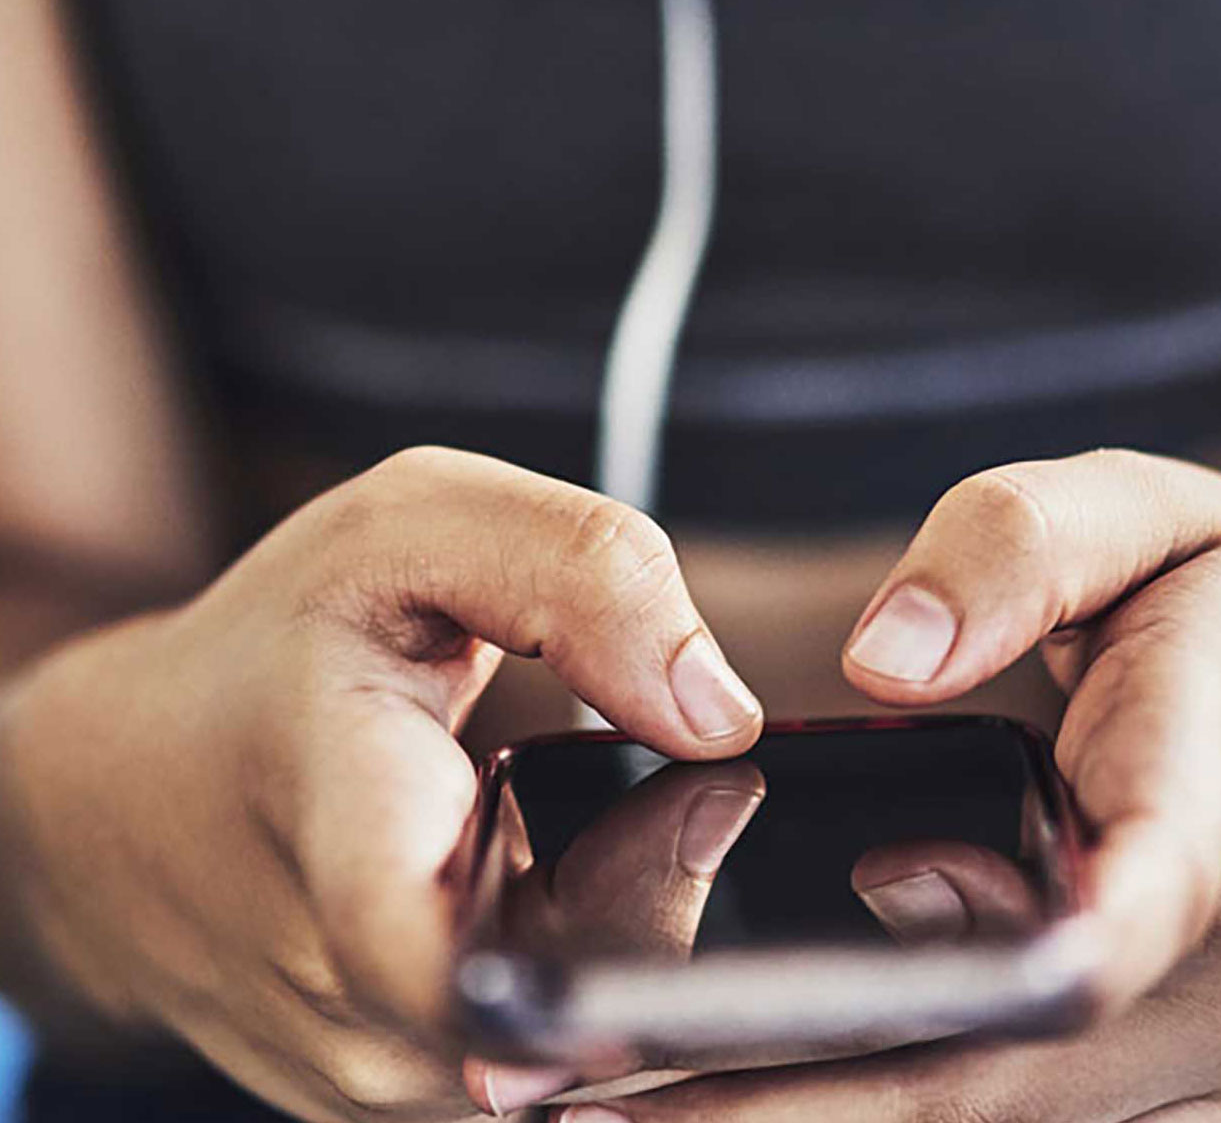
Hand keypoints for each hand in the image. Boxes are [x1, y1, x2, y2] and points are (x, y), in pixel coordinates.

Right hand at [0, 447, 762, 1121]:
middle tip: (680, 801)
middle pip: (568, 1011)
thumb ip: (584, 577)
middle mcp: (350, 991)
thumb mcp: (417, 532)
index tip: (660, 954)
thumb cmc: (278, 651)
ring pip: (571, 1054)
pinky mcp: (393, 1104)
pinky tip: (550, 904)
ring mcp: (367, 1072)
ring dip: (622, 954)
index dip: (564, 988)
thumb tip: (720, 715)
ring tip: (576, 841)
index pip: (428, 958)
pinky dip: (578, 987)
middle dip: (660, 917)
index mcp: (346, 823)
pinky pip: (541, 1068)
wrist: (125, 798)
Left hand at [587, 449, 1220, 1122]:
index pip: (1091, 924)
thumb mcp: (1159, 514)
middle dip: (764, 1115)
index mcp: (1219, 785)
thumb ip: (1012, 547)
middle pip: (992, 1089)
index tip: (676, 1056)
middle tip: (560, 1106)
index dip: (894, 1008)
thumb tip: (871, 659)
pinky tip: (796, 1115)